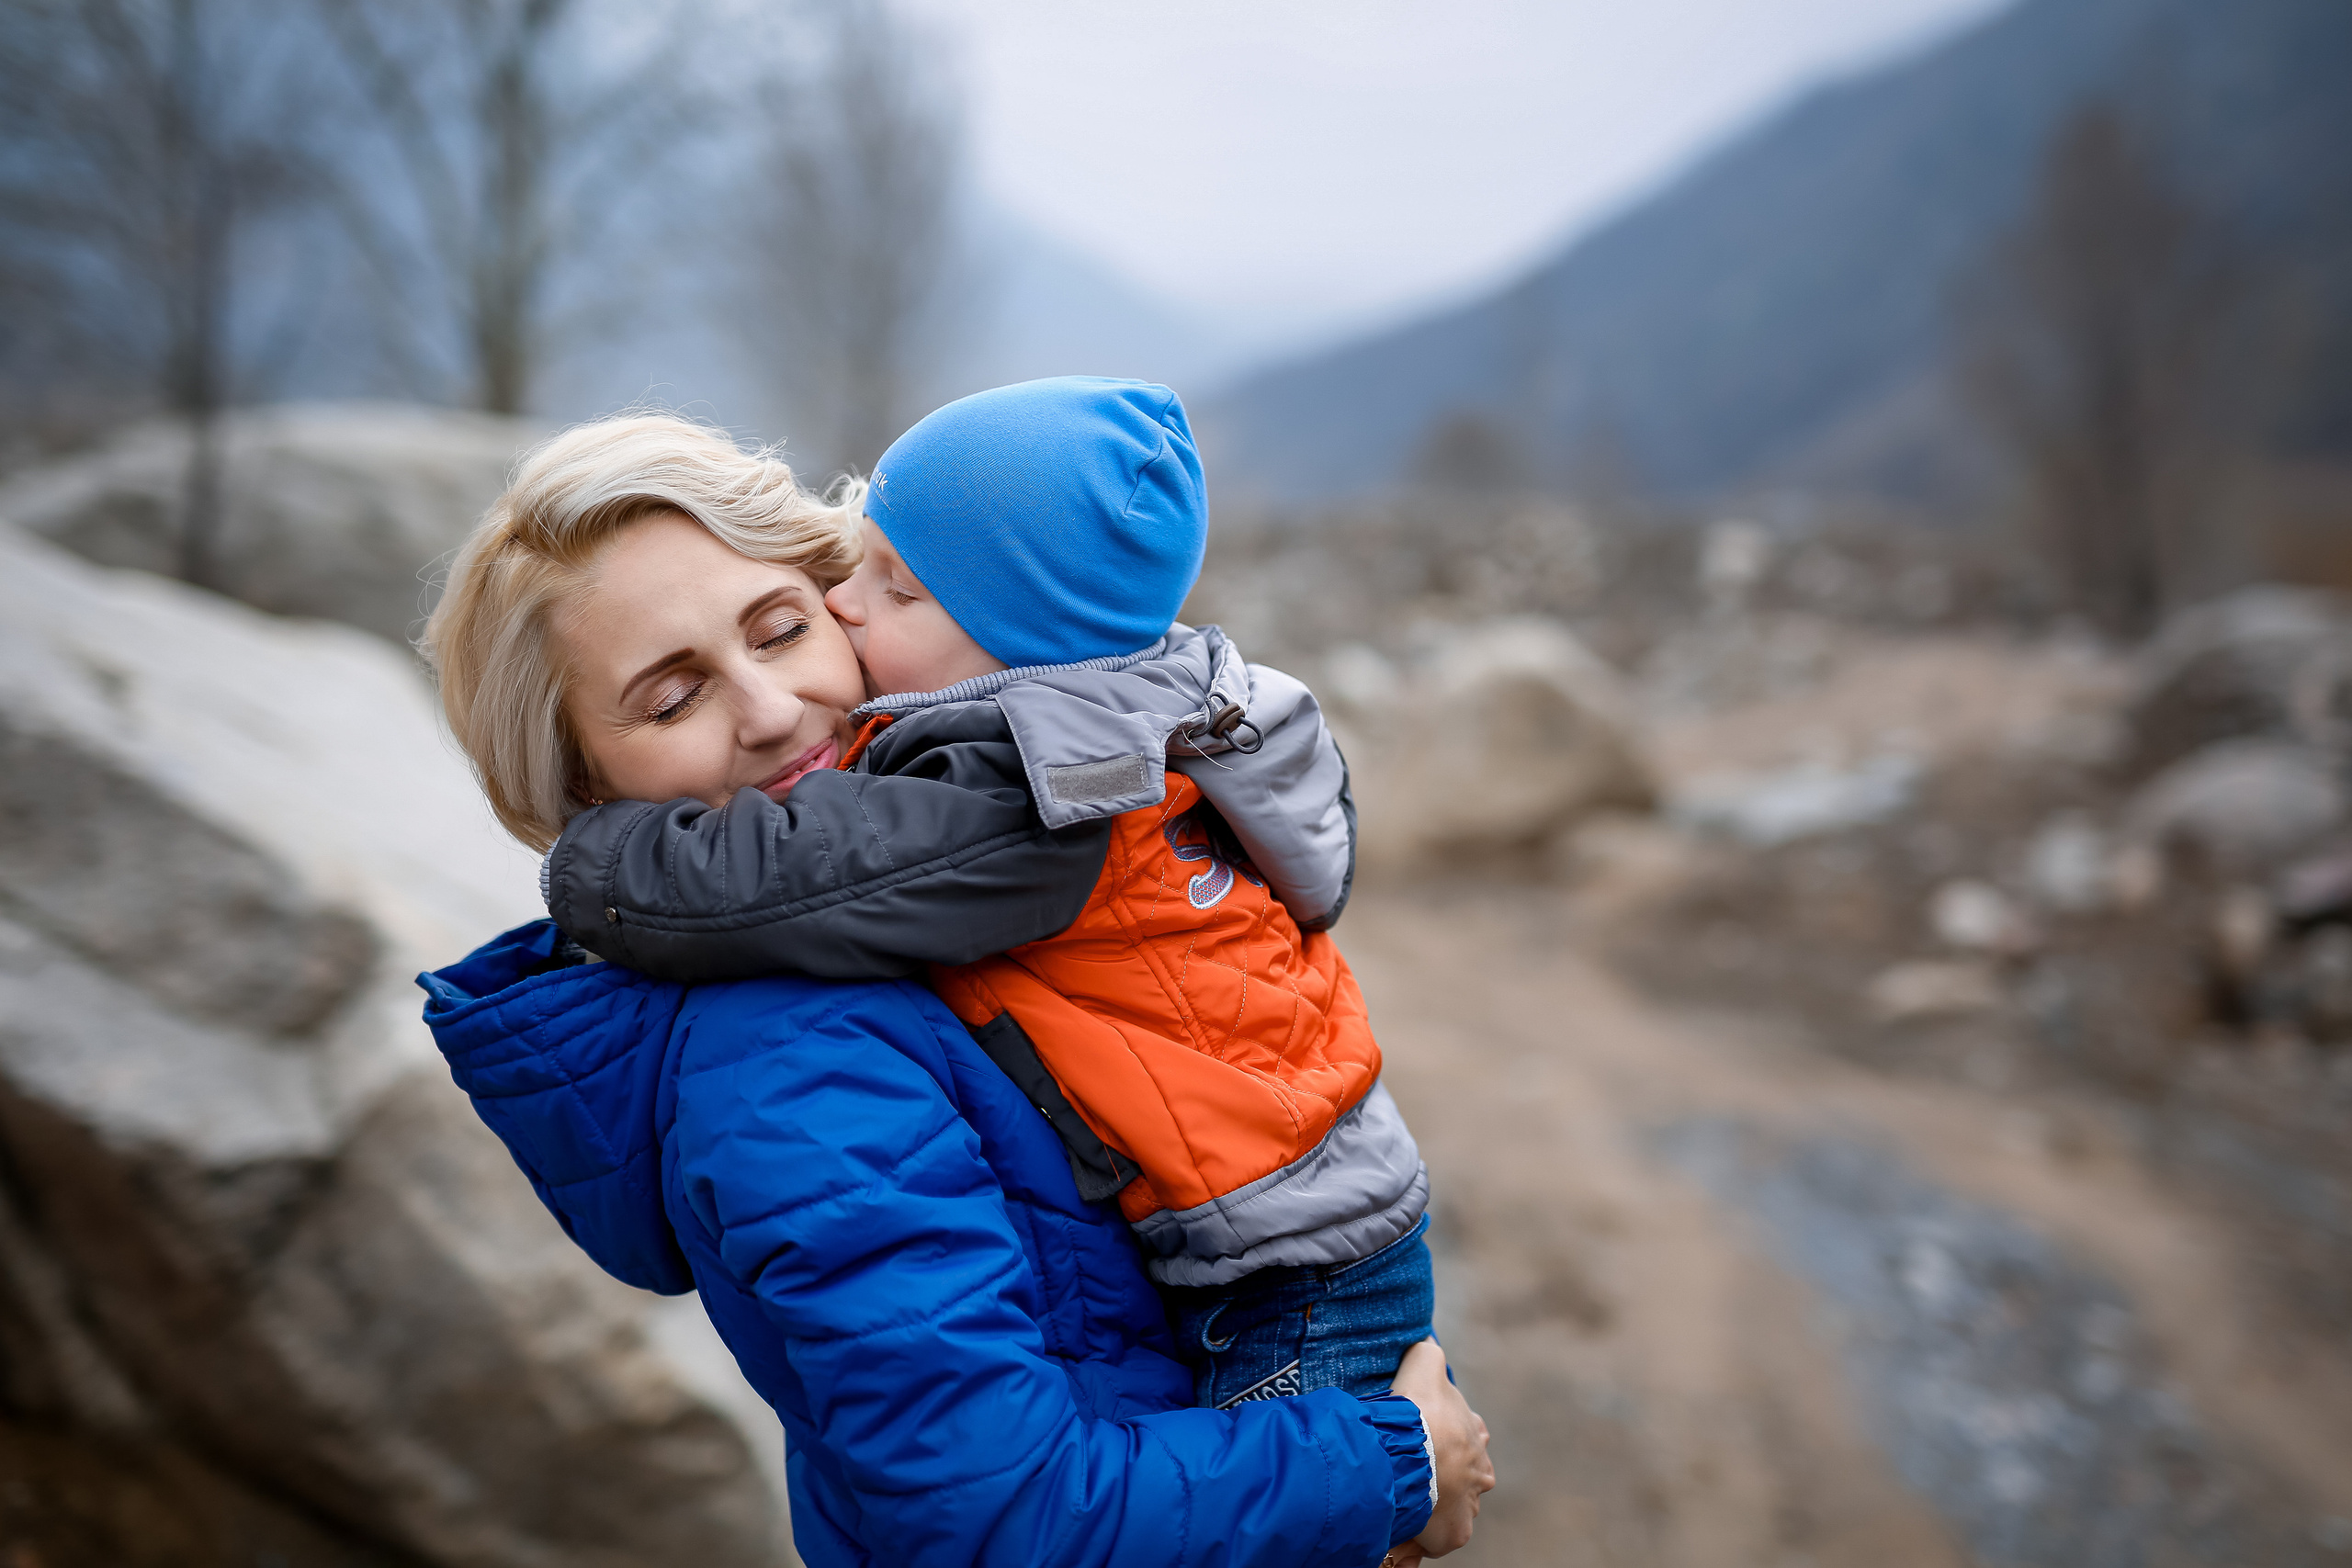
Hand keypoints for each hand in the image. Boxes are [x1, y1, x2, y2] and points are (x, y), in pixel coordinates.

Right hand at [1389, 1339, 1493, 1556]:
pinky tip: (1409, 1527)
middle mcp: (1480, 1470)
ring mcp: (1470, 1502)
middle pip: (1467, 1474)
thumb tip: (1426, 1336)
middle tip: (1418, 1473)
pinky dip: (1427, 1534)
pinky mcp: (1457, 1532)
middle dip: (1447, 1475)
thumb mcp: (1424, 1365)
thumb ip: (1427, 1350)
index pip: (1468, 1435)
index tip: (1427, 1439)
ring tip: (1411, 1501)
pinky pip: (1442, 1536)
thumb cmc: (1418, 1410)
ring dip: (1437, 1504)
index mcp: (1475, 1434)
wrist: (1411, 1451)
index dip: (1447, 1437)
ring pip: (1455, 1505)